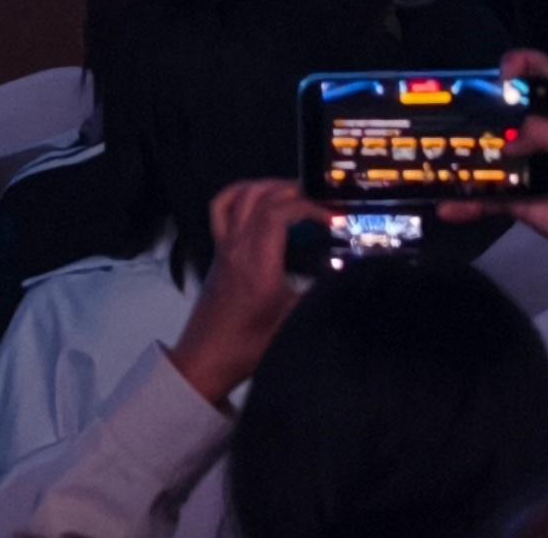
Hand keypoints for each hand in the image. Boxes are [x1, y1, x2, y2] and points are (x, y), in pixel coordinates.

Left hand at [165, 178, 319, 403]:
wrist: (206, 359)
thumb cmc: (247, 346)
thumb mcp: (292, 323)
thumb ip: (316, 295)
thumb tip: (342, 279)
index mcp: (258, 263)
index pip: (279, 214)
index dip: (308, 208)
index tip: (330, 218)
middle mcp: (238, 248)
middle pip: (260, 198)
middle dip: (292, 192)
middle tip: (317, 202)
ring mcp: (224, 247)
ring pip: (239, 197)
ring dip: (267, 187)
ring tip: (292, 195)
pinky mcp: (217, 252)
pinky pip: (221, 210)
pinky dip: (238, 194)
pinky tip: (255, 199)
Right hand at [442, 52, 547, 296]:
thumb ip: (543, 133)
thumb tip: (508, 144)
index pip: (546, 75)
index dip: (524, 63)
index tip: (500, 72)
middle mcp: (543, 135)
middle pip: (510, 111)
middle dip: (484, 107)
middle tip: (459, 110)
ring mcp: (528, 166)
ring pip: (493, 153)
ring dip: (468, 154)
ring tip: (442, 152)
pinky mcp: (518, 197)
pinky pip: (488, 197)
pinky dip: (468, 203)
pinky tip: (448, 207)